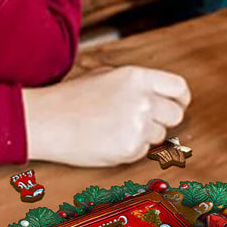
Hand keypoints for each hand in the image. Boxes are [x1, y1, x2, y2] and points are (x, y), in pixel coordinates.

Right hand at [23, 66, 190, 166]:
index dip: (180, 99)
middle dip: (164, 120)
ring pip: (160, 135)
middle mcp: (143, 100)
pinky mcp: (130, 149)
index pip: (178, 88)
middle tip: (143, 122)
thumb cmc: (72, 98)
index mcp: (138, 77)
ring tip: (114, 128)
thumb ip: (137, 84)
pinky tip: (108, 140)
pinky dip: (130, 149)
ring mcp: (138, 125)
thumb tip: (161, 95)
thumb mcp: (107, 75)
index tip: (177, 105)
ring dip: (144, 135)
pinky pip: (143, 151)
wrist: (46, 120)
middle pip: (175, 114)